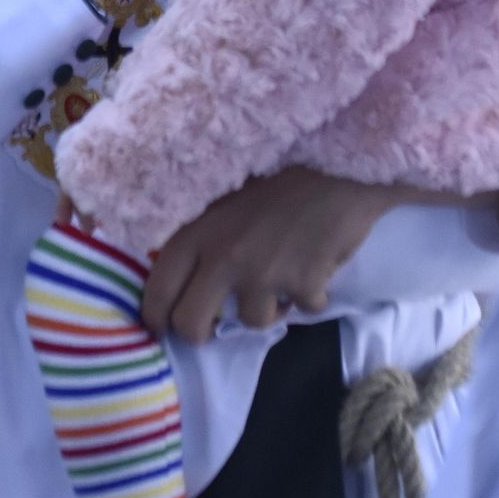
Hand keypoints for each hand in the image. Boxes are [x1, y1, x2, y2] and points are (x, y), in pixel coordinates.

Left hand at [142, 168, 393, 345]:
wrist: (342, 164)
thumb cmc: (282, 177)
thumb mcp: (228, 198)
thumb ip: (205, 234)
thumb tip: (183, 280)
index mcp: (200, 230)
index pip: (159, 288)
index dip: (156, 315)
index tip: (162, 326)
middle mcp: (224, 256)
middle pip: (191, 324)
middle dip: (201, 332)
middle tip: (214, 325)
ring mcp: (264, 274)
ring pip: (252, 321)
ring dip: (268, 307)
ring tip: (282, 277)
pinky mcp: (302, 284)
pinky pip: (302, 309)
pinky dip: (310, 296)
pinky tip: (316, 267)